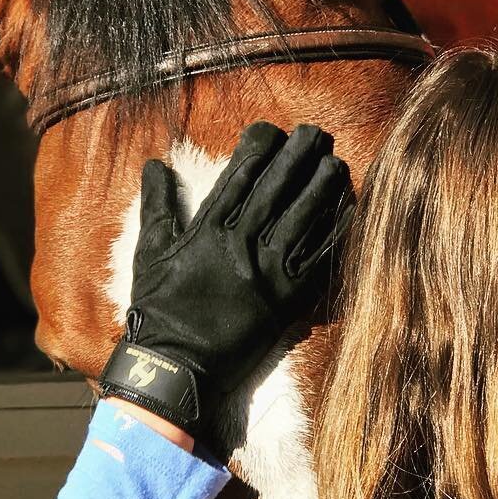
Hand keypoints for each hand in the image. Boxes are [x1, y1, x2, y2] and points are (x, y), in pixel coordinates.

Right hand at [99, 122, 352, 460]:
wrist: (177, 367)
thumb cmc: (160, 310)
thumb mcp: (149, 253)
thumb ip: (157, 206)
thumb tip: (154, 164)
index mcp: (207, 230)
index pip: (239, 175)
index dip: (258, 148)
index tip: (271, 131)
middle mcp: (240, 244)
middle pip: (277, 188)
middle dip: (297, 155)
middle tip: (315, 133)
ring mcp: (267, 272)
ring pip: (302, 217)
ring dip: (322, 187)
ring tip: (335, 163)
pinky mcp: (287, 300)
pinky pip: (317, 259)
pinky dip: (334, 233)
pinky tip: (348, 211)